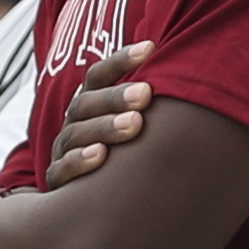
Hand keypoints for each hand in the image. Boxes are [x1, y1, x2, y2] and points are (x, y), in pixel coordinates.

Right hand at [41, 43, 150, 188]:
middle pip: (86, 103)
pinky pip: (63, 169)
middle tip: (144, 94)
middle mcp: (75, 123)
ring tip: (133, 124)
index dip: (121, 61)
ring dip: (105, 126)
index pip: (99, 76)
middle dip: (115, 97)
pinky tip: (100, 155)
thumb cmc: (126, 153)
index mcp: (91, 104)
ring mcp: (64, 151)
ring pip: (77, 134)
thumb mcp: (134, 123)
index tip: (150, 48)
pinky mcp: (58, 180)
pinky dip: (79, 161)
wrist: (90, 200)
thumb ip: (149, 102)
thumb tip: (190, 66)